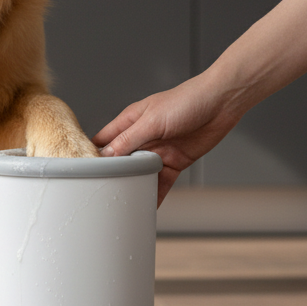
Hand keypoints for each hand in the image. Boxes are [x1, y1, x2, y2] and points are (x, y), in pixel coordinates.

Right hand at [92, 73, 246, 205]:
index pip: (103, 141)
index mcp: (130, 122)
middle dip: (112, 176)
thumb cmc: (187, 100)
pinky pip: (160, 181)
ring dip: (133, 186)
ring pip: (139, 174)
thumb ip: (129, 139)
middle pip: (119, 161)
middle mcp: (141, 137)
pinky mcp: (174, 162)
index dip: (92, 156)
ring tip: (123, 203)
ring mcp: (157, 151)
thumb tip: (107, 156)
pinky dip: (154, 193)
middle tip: (102, 193)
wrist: (222, 103)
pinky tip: (148, 205)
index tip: (85, 174)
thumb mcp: (152, 120)